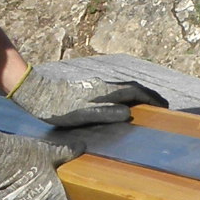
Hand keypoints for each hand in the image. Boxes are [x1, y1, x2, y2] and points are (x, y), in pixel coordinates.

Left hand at [9, 64, 163, 128]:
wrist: (35, 93)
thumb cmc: (56, 108)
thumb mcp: (79, 114)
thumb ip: (104, 113)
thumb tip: (127, 114)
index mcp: (104, 91)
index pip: (135, 92)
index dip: (151, 99)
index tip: (165, 108)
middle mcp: (103, 86)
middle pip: (132, 88)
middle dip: (149, 96)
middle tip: (162, 107)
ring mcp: (96, 86)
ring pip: (123, 88)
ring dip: (138, 96)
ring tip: (147, 106)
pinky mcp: (88, 89)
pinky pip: (115, 91)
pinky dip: (127, 97)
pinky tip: (123, 105)